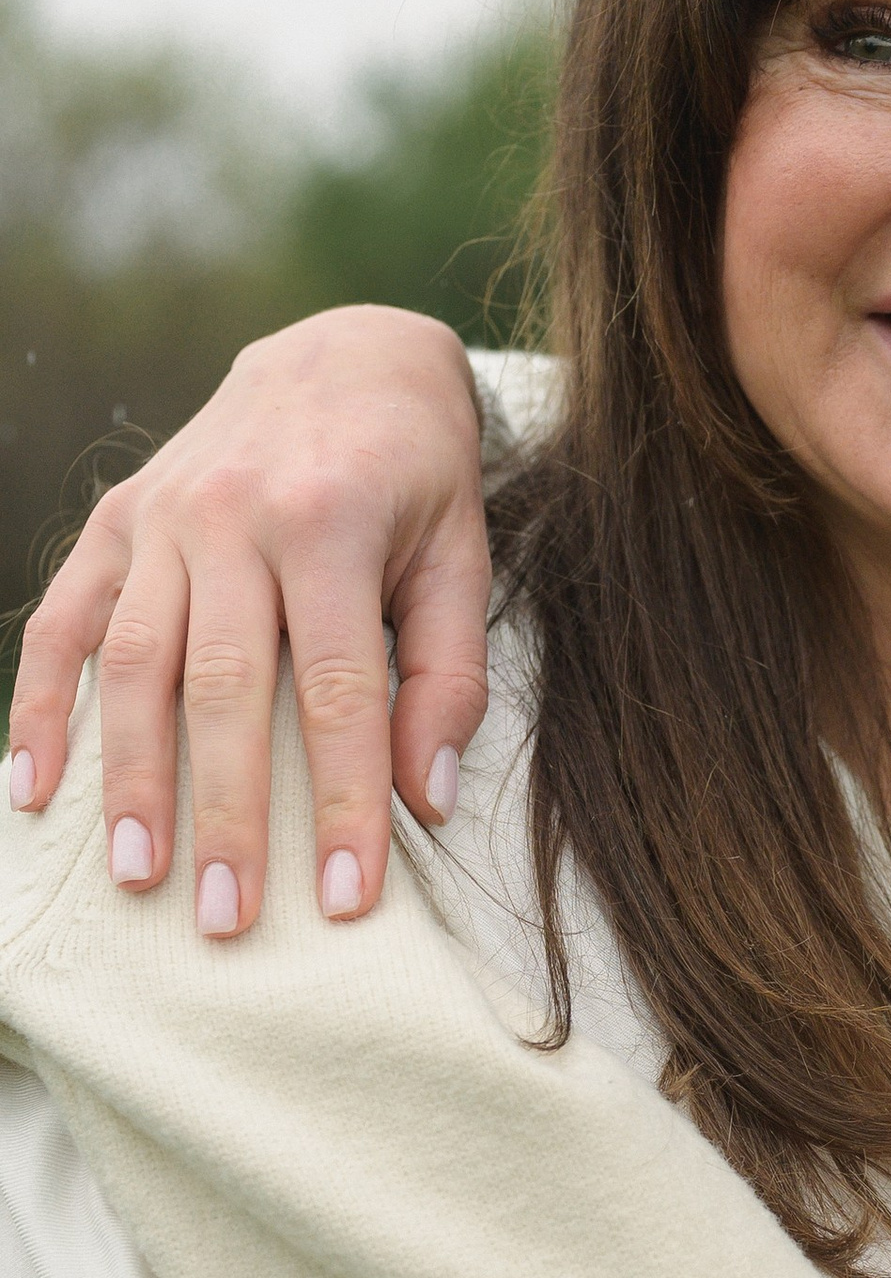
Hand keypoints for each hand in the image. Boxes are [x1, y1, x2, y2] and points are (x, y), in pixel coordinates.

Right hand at [8, 308, 493, 938]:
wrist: (348, 357)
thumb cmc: (417, 475)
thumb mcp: (462, 557)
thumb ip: (448, 676)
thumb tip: (427, 798)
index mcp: (331, 524)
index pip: (339, 691)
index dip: (344, 800)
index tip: (346, 896)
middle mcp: (233, 516)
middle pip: (224, 688)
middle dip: (224, 813)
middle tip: (225, 919)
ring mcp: (161, 516)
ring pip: (135, 663)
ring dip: (131, 778)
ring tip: (138, 877)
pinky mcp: (114, 521)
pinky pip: (63, 622)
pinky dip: (41, 708)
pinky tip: (32, 793)